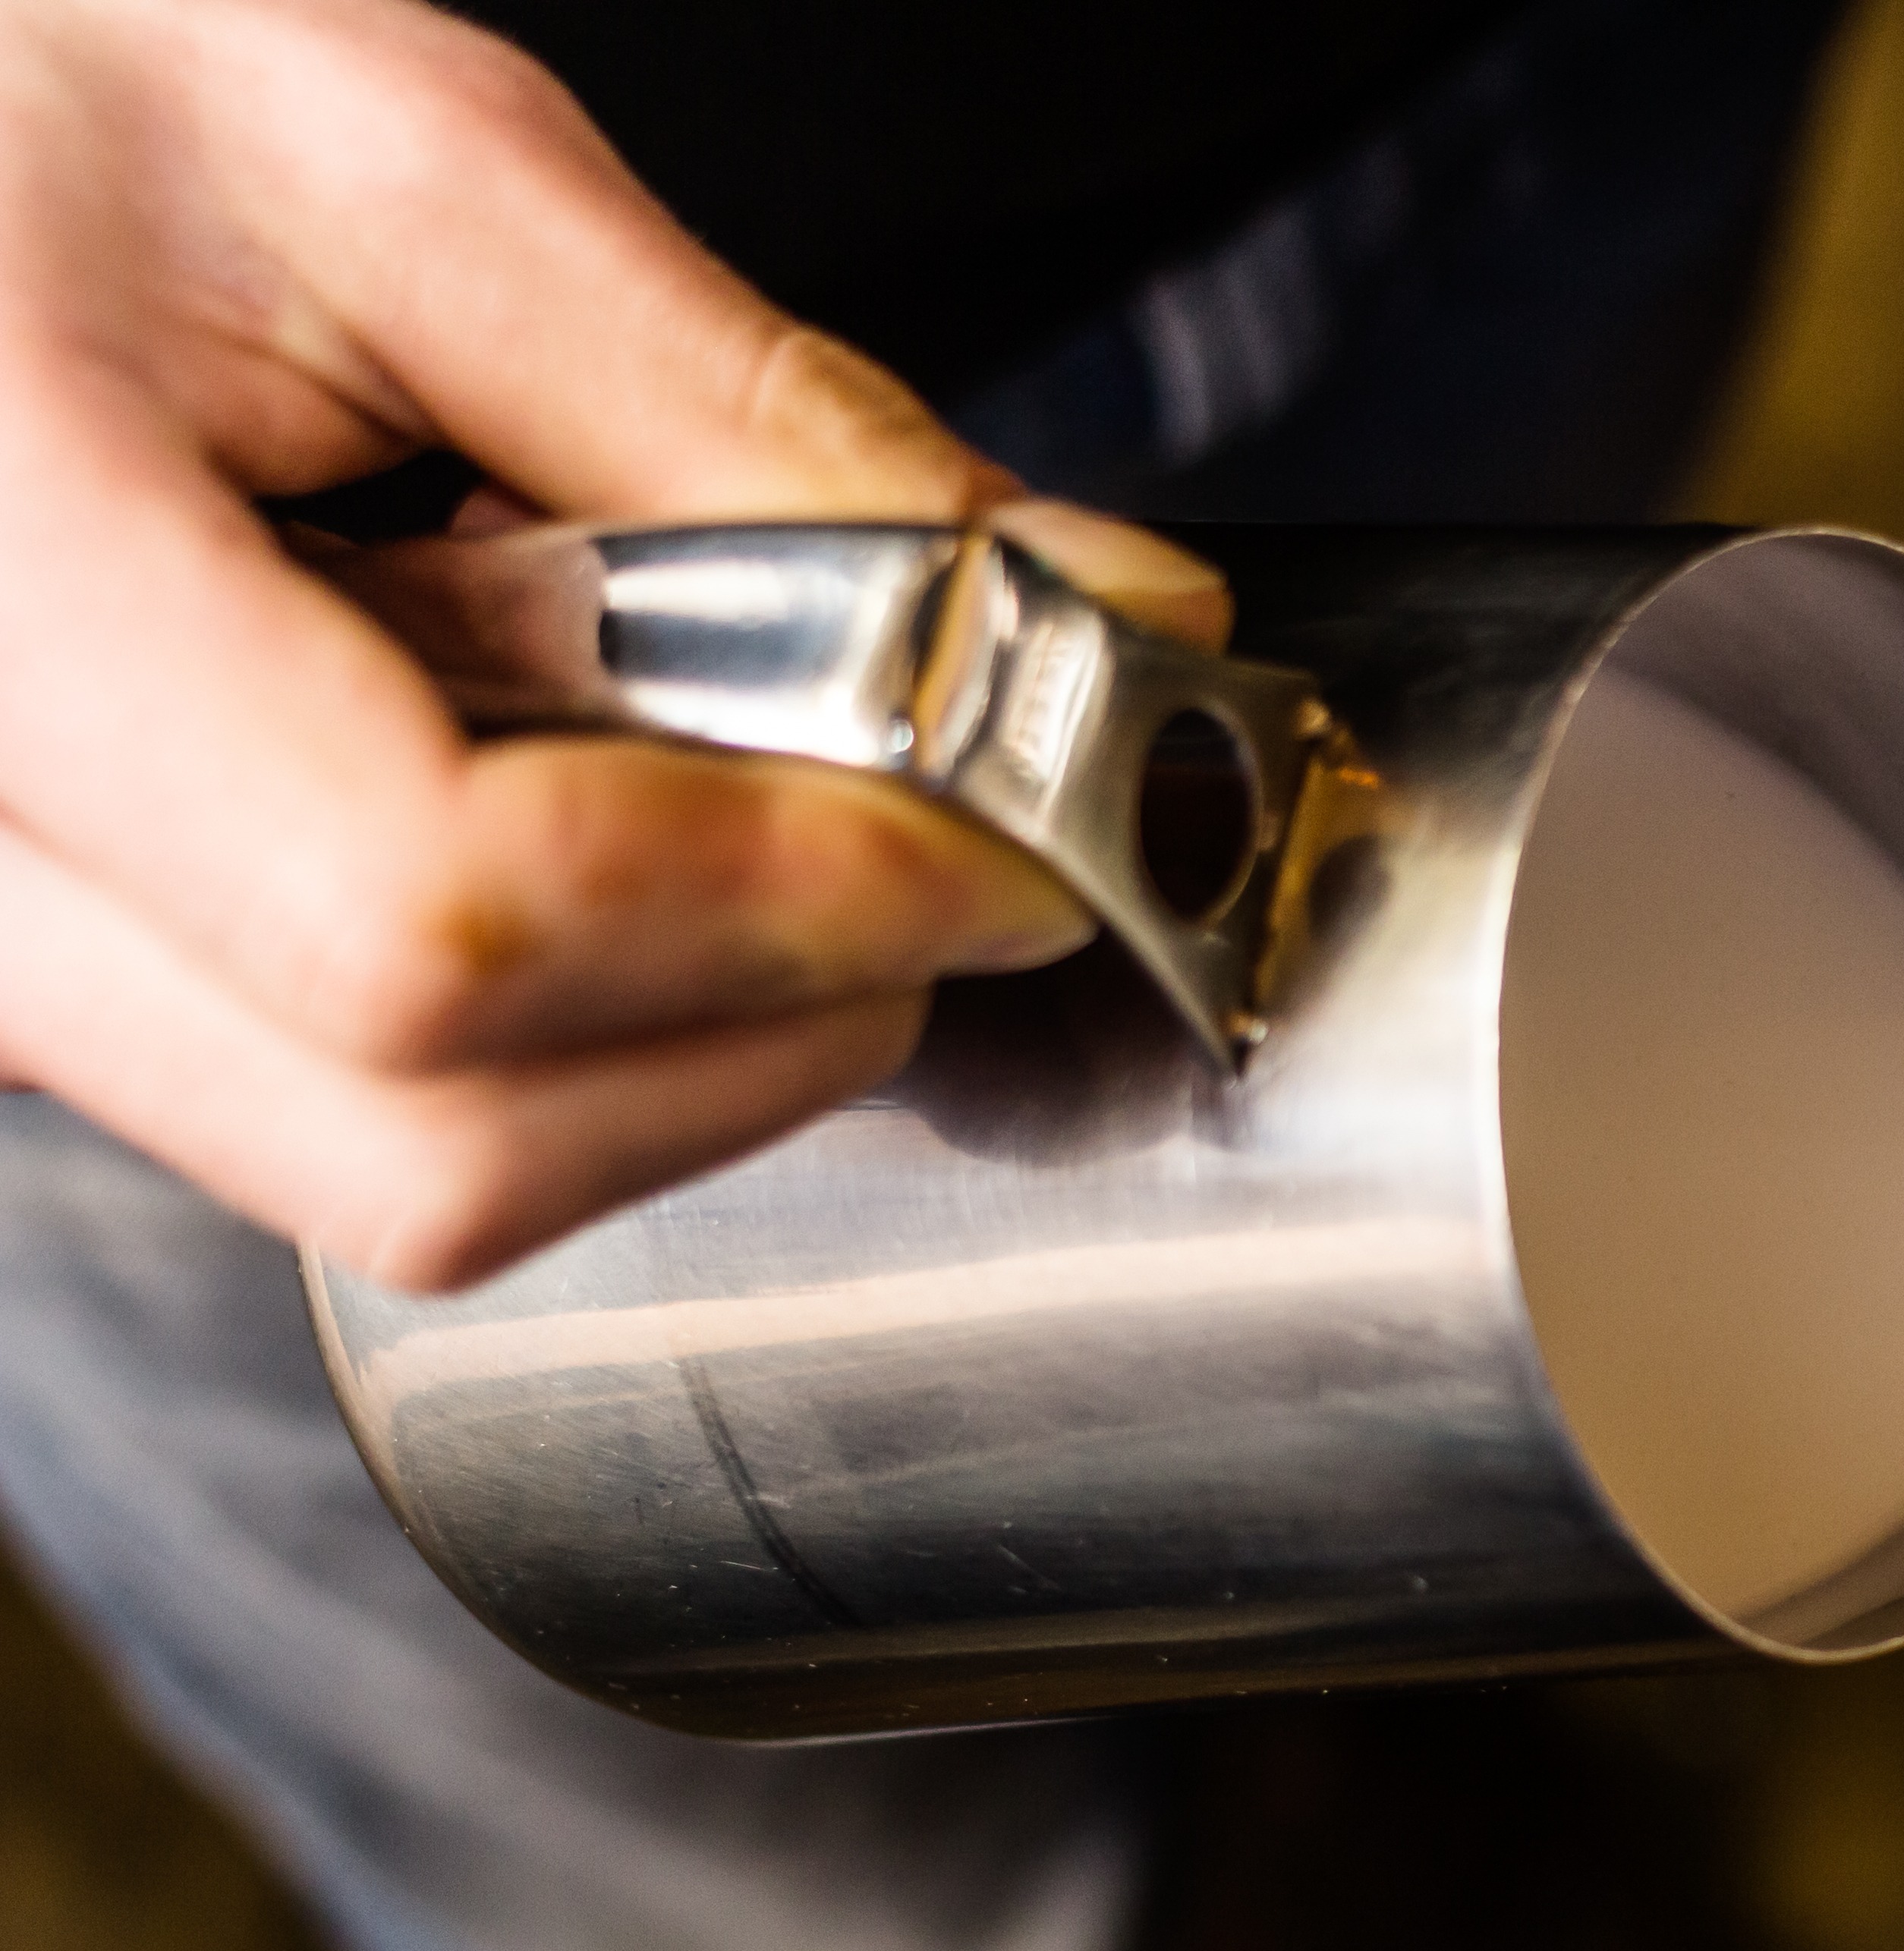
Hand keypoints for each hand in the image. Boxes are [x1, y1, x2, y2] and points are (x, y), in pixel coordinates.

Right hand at [0, 0, 1225, 1288]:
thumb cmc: (24, 88)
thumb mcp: (404, 172)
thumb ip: (755, 424)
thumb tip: (1084, 615)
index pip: (446, 918)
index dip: (790, 896)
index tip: (1008, 819)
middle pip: (451, 1139)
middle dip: (783, 1006)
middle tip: (935, 820)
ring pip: (426, 1176)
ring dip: (690, 1021)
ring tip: (703, 754)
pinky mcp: (71, 1005)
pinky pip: (364, 1127)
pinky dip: (573, 1017)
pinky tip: (562, 792)